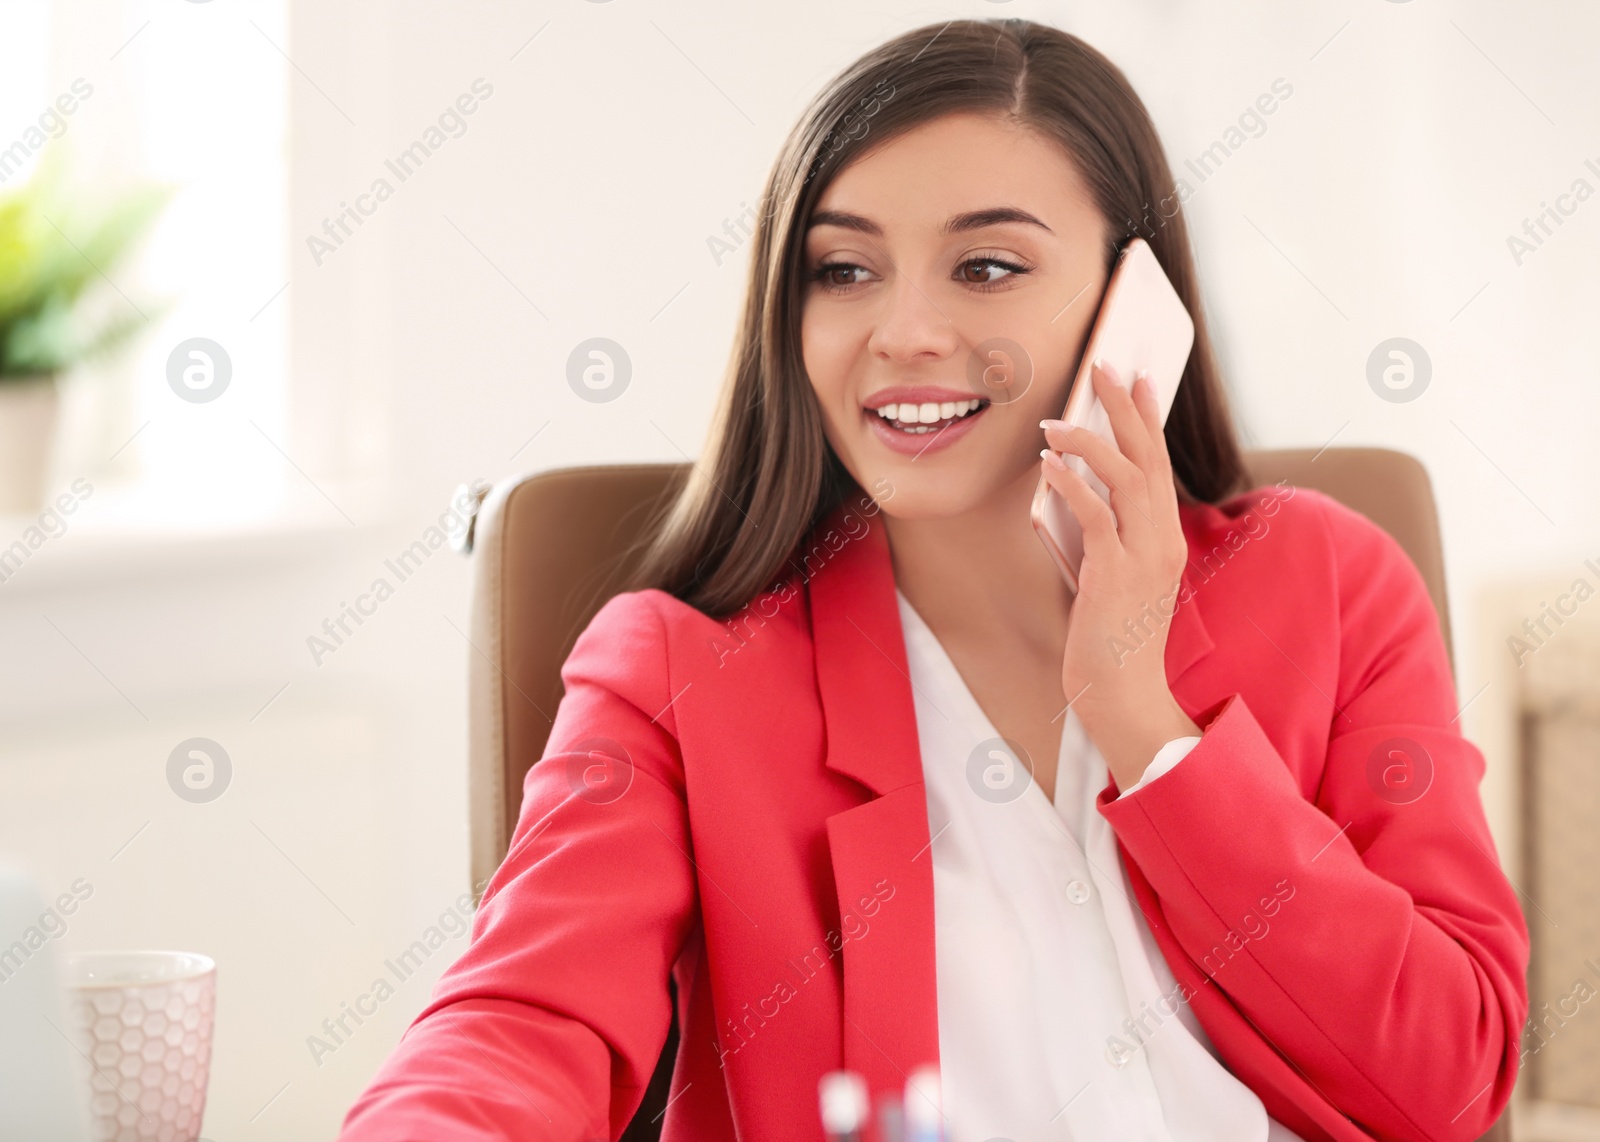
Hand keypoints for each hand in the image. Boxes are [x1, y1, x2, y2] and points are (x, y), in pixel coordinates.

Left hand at [1039, 360, 1199, 789]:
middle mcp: (1163, 539)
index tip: (1139, 378)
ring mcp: (1144, 556)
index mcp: (1165, 537)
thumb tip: (1071, 489)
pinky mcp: (1116, 574)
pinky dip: (1072, 484)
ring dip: (1089, 441)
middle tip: (1104, 365)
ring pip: (1126, 477)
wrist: (1121, 694)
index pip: (1160, 464)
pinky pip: (1097, 515)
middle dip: (1124, 407)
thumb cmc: (1110, 637)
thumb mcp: (1112, 574)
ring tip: (1055, 418)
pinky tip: (1049, 464)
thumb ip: (1104, 533)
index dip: (1148, 419)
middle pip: (1148, 457)